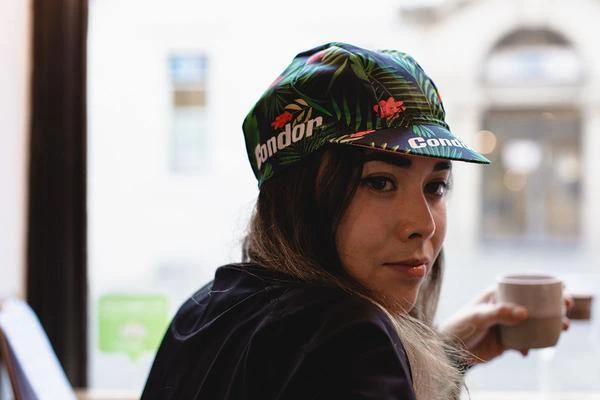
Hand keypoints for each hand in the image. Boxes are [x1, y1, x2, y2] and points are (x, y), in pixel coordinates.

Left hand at [440, 287, 572, 365]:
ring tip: (562, 329)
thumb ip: (499, 313)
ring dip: (548, 326)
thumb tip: (525, 312)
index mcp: (497, 294)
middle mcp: (504, 307)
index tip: (560, 290)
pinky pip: (525, 342)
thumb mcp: (478, 317)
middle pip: (533, 304)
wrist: (449, 350)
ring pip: (533, 323)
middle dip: (552, 306)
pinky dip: (531, 345)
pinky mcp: (506, 341)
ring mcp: (506, 324)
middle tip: (565, 310)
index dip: (543, 286)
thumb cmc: (459, 326)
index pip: (523, 286)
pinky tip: (526, 352)